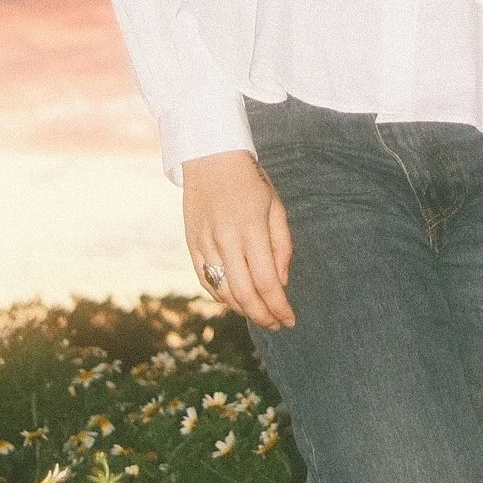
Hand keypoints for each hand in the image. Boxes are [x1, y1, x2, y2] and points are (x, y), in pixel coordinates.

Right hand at [183, 151, 294, 329]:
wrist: (209, 156)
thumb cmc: (249, 180)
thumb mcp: (275, 205)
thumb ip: (281, 245)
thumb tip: (280, 282)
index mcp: (251, 228)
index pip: (267, 282)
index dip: (279, 307)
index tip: (290, 320)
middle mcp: (225, 240)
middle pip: (244, 294)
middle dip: (263, 316)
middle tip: (277, 325)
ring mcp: (205, 243)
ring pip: (223, 292)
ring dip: (244, 310)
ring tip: (261, 315)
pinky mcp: (192, 244)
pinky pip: (206, 281)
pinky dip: (222, 297)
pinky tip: (236, 301)